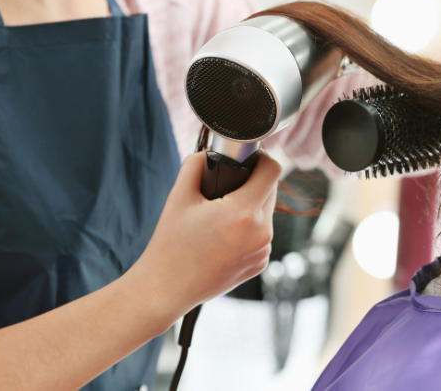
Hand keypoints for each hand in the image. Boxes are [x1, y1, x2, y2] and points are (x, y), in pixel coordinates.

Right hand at [128, 150, 280, 322]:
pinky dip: (249, 228)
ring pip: (266, 213)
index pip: (273, 171)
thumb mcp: (179, 196)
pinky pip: (262, 234)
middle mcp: (261, 233)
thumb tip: (211, 151)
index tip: (250, 158)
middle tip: (226, 187)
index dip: (262, 158)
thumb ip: (196, 164)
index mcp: (243, 213)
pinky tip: (225, 234)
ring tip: (222, 213)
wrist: (167, 288)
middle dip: (252, 183)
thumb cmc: (171, 244)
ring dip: (251, 206)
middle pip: (270, 190)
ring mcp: (263, 251)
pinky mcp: (260, 263)